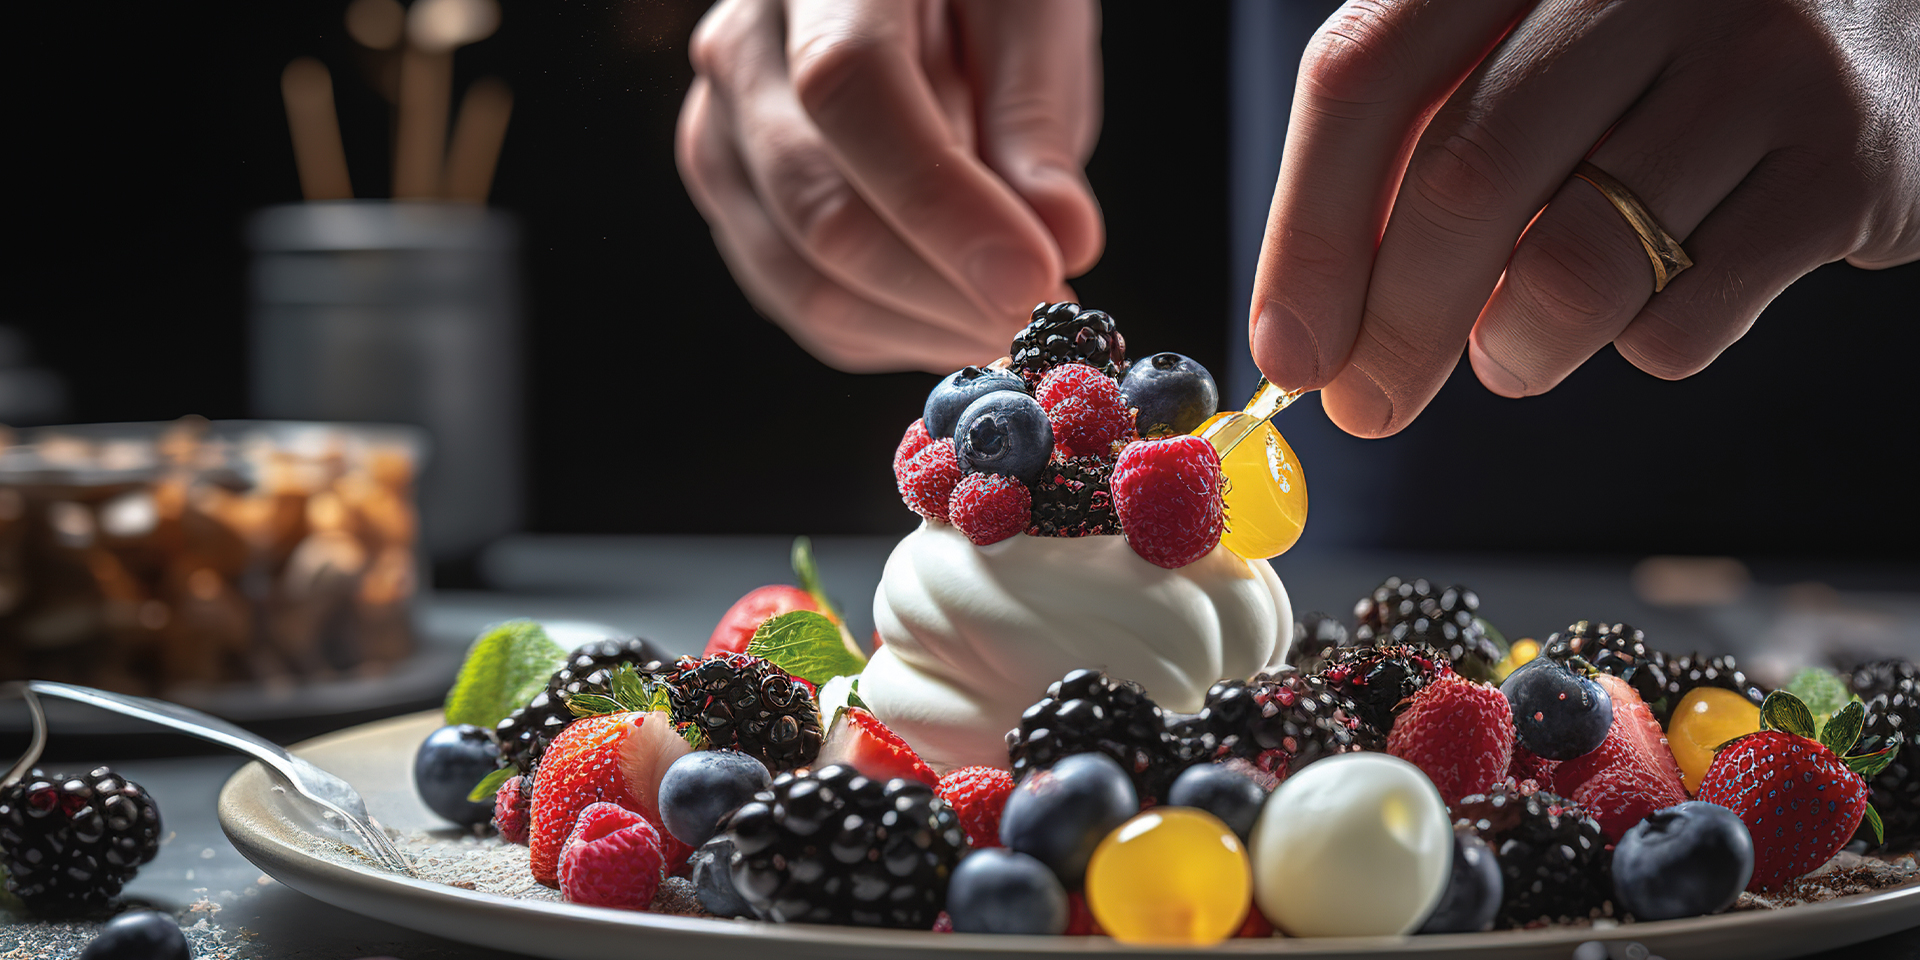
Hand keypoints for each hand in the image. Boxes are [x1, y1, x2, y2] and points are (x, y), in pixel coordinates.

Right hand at [677, 0, 1104, 372]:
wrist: (918, 1)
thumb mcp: (1034, 12)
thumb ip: (1037, 116)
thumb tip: (1063, 239)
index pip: (848, 89)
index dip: (941, 202)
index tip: (1035, 277)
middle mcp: (740, 48)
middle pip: (815, 202)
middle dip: (945, 285)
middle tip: (1048, 315)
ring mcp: (717, 130)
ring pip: (800, 275)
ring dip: (922, 324)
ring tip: (1018, 321)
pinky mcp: (733, 202)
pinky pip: (799, 301)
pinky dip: (891, 331)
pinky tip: (964, 316)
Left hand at [1249, 0, 1919, 435]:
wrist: (1900, 21)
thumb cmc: (1666, 58)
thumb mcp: (1533, 51)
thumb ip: (1421, 143)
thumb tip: (1309, 328)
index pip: (1365, 73)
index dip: (1307, 232)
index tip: (1287, 349)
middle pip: (1461, 174)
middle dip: (1393, 326)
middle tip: (1366, 407)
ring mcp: (1759, 55)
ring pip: (1573, 263)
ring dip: (1514, 351)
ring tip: (1512, 355)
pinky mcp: (1848, 161)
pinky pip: (1687, 315)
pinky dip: (1641, 346)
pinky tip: (1655, 301)